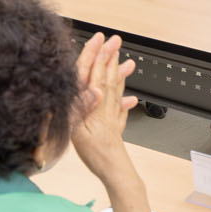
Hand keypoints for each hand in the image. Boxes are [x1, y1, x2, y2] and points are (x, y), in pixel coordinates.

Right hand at [71, 32, 137, 175]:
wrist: (115, 171)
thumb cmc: (96, 154)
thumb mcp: (80, 131)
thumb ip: (84, 108)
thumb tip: (93, 88)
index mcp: (94, 106)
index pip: (93, 75)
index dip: (95, 56)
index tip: (99, 40)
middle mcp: (104, 107)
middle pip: (107, 78)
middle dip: (110, 57)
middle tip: (114, 40)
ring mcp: (112, 115)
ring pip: (115, 89)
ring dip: (118, 73)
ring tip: (124, 60)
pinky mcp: (115, 126)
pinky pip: (121, 107)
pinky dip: (124, 99)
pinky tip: (131, 97)